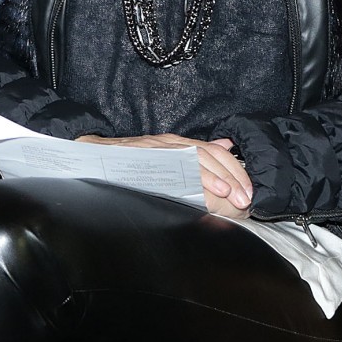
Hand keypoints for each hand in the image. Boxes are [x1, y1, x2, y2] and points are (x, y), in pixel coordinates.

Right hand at [75, 133, 252, 216]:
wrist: (93, 155)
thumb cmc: (129, 161)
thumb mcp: (165, 153)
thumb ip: (195, 151)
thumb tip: (227, 144)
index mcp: (177, 143)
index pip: (215, 151)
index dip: (235, 170)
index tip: (248, 192)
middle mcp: (170, 143)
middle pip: (210, 154)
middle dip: (232, 176)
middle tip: (245, 199)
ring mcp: (158, 149)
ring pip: (195, 158)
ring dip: (217, 178)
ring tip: (232, 196)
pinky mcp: (146, 158)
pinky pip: (174, 166)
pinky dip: (194, 178)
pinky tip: (207, 191)